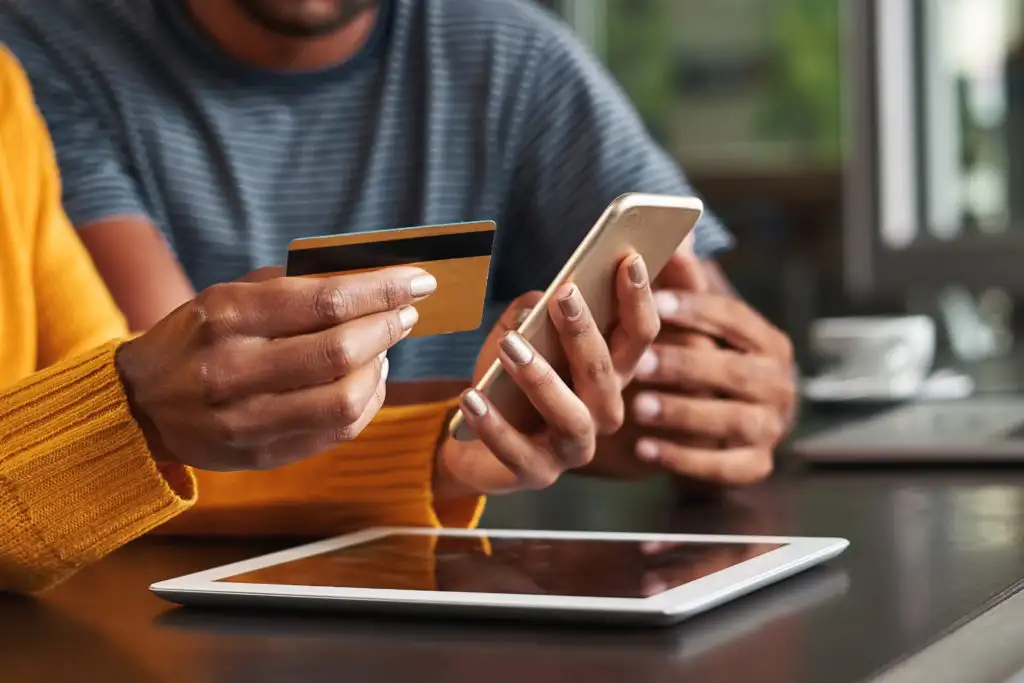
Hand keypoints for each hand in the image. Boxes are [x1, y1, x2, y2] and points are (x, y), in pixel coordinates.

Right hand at [115, 266, 437, 470]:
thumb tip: (372, 281)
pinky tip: (369, 379)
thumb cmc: (197, 338)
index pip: (325, 300)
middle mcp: (233, 370)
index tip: (418, 281)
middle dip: (387, 327)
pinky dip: (367, 401)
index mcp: (226, 317)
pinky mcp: (262, 455)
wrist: (141, 405)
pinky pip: (338, 431)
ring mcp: (247, 421)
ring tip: (384, 346)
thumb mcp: (229, 298)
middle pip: (340, 351)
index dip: (382, 290)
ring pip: (345, 398)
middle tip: (406, 314)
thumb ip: (294, 288)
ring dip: (381, 367)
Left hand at [435, 253, 660, 495]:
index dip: (639, 299)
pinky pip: (517, 452)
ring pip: (571, 414)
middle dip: (586, 332)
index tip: (630, 259)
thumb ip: (532, 312)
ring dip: (541, 378)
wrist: (471, 439)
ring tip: (511, 346)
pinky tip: (471, 397)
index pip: (639, 335)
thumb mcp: (518, 335)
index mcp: (610, 372)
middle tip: (565, 294)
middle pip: (607, 371)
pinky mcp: (537, 474)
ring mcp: (574, 447)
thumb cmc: (505, 380)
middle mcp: (603, 411)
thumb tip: (541, 298)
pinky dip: (493, 425)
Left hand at [624, 248, 795, 484]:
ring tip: (638, 408)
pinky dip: (685, 460)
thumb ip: (685, 285)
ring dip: (684, 413)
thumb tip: (677, 232)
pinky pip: (724, 467)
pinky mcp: (756, 466)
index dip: (696, 310)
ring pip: (732, 421)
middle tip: (641, 362)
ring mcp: (772, 428)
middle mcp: (779, 384)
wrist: (722, 430)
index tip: (653, 302)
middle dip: (686, 365)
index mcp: (768, 343)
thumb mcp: (695, 328)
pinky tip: (646, 451)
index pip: (736, 319)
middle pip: (735, 372)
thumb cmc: (702, 364)